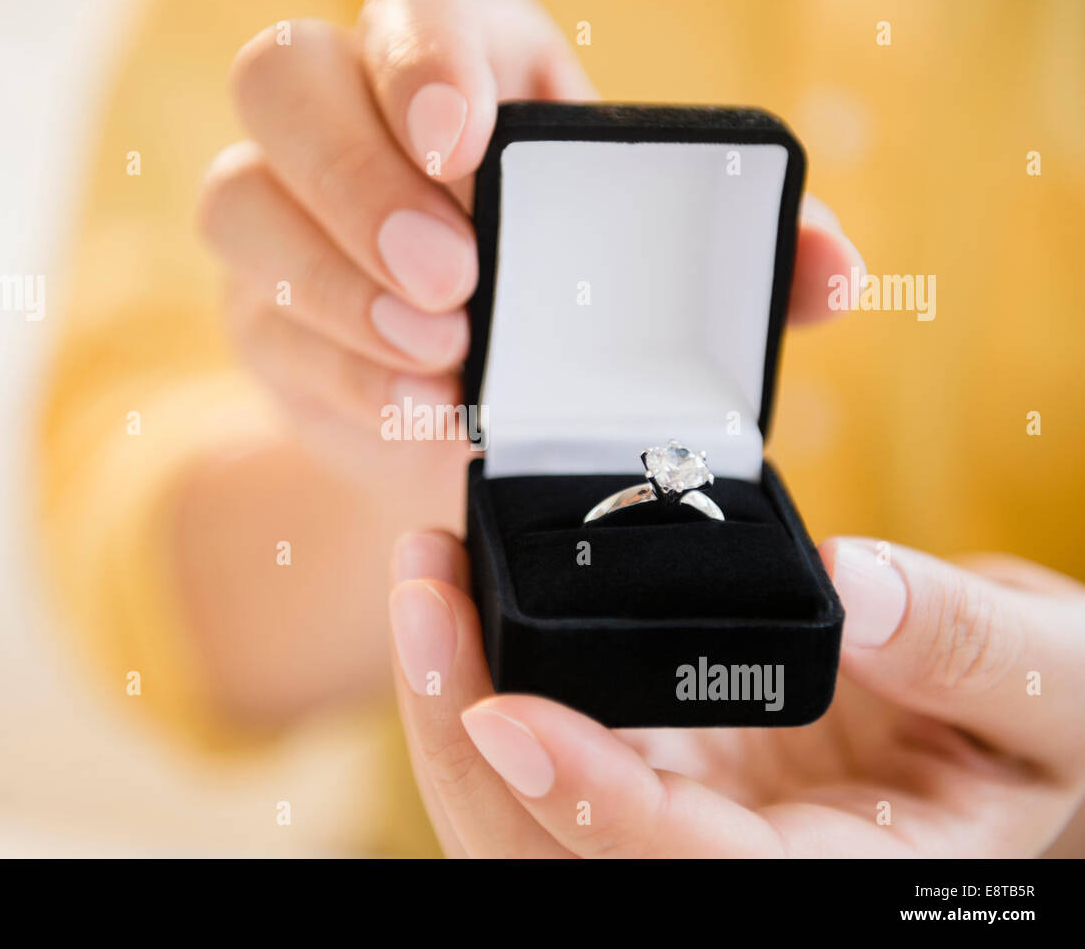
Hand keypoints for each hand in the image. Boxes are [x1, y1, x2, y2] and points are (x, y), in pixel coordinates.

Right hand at [199, 0, 863, 495]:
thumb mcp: (663, 263)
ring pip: (239, 196)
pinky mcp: (263, 306)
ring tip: (443, 358)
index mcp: (464, 65)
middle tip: (453, 279)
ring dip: (336, 283)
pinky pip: (262, 320)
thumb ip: (750, 257)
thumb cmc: (577, 304)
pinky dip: (341, 370)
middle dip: (358, 179)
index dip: (418, 58)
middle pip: (282, 76)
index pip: (410, 5)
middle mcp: (354, 116)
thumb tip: (837, 276)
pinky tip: (416, 409)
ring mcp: (287, 211)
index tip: (463, 148)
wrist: (483, 407)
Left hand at [387, 531, 1084, 856]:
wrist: (1003, 709)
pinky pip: (538, 737)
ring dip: (448, 700)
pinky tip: (463, 589)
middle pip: (550, 853)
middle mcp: (728, 854)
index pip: (683, 867)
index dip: (586, 803)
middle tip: (425, 593)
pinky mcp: (650, 750)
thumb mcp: (1055, 685)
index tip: (502, 711)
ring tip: (427, 574)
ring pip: (517, 809)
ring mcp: (677, 806)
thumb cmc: (1042, 715)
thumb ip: (972, 648)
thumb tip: (861, 585)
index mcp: (833, 873)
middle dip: (459, 737)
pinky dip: (483, 667)